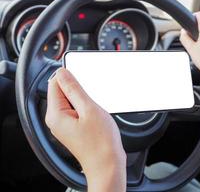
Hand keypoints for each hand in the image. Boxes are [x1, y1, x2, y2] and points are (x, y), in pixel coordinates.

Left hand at [45, 68, 125, 191]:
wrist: (108, 164)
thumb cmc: (101, 143)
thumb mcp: (89, 109)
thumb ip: (73, 89)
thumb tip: (62, 73)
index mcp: (55, 114)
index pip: (54, 83)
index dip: (70, 78)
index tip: (83, 84)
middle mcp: (56, 119)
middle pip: (62, 92)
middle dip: (78, 91)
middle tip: (90, 102)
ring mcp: (65, 124)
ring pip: (71, 101)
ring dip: (83, 100)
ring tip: (93, 112)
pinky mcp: (73, 127)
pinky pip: (77, 110)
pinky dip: (86, 109)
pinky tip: (95, 116)